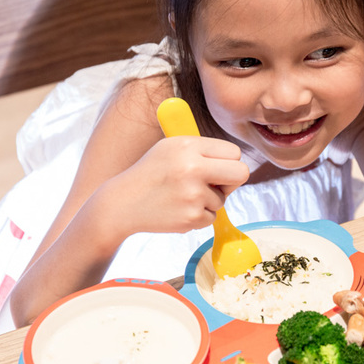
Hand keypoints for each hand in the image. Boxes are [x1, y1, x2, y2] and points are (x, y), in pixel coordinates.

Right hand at [103, 136, 249, 234]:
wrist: (122, 203)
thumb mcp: (171, 148)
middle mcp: (192, 168)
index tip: (220, 167)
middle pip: (241, 173)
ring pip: (223, 199)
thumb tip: (236, 157)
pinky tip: (177, 209)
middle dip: (233, 181)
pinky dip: (198, 216)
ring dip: (208, 201)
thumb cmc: (151, 173)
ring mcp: (193, 194)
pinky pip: (211, 217)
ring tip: (181, 196)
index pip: (234, 152)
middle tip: (218, 184)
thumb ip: (202, 149)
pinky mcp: (191, 217)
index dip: (230, 161)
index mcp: (188, 146)